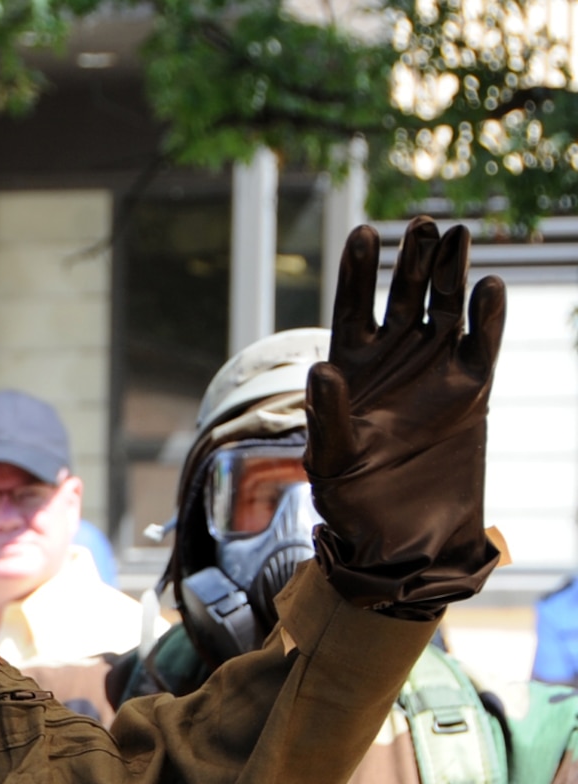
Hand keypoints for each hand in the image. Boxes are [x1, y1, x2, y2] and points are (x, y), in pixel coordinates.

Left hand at [306, 219, 503, 618]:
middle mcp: (392, 358)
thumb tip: (322, 368)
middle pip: (404, 293)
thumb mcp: (330, 454)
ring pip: (444, 305)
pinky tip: (489, 285)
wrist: (401, 533)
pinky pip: (480, 342)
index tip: (365, 231)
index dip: (359, 270)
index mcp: (350, 366)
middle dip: (412, 258)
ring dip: (450, 270)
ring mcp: (433, 368)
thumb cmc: (351, 496)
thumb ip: (326, 412)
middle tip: (423, 223)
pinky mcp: (470, 387)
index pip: (354, 305)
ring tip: (456, 233)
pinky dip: (487, 315)